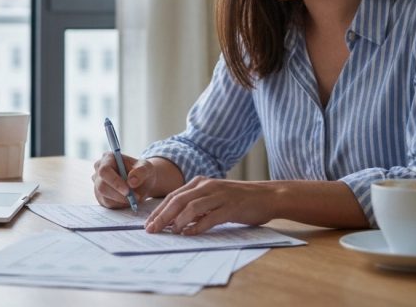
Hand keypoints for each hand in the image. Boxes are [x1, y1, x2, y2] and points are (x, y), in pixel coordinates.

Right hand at [91, 152, 159, 208]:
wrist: (143, 182)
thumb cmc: (143, 172)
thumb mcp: (147, 168)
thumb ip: (141, 172)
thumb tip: (131, 181)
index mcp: (108, 158)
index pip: (104, 171)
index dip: (114, 182)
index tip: (128, 191)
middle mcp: (99, 170)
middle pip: (102, 186)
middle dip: (119, 194)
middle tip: (135, 198)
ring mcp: (98, 183)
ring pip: (104, 196)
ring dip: (121, 200)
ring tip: (135, 199)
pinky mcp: (100, 196)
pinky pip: (107, 203)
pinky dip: (120, 204)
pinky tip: (129, 200)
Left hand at [144, 176, 278, 234]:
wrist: (267, 196)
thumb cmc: (239, 199)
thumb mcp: (214, 197)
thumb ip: (197, 206)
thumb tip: (175, 222)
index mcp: (201, 182)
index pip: (174, 196)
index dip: (159, 210)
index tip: (148, 224)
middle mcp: (208, 186)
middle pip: (178, 200)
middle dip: (162, 216)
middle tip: (151, 230)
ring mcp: (220, 195)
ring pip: (191, 207)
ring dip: (178, 221)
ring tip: (170, 233)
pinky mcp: (231, 207)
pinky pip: (210, 217)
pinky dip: (198, 226)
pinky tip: (190, 234)